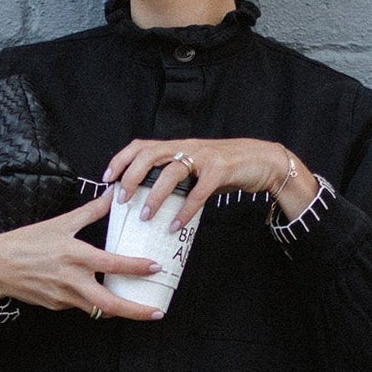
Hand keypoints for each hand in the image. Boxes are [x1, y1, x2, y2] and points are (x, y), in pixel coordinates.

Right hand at [0, 189, 166, 320]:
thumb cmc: (27, 241)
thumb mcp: (59, 223)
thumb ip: (90, 212)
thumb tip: (112, 196)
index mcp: (74, 255)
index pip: (112, 264)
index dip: (136, 267)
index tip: (156, 267)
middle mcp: (72, 280)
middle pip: (111, 304)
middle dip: (137, 311)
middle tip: (158, 312)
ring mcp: (64, 297)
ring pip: (99, 309)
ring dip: (119, 308)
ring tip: (137, 305)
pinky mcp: (57, 306)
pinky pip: (81, 305)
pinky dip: (93, 301)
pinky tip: (98, 292)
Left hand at [100, 137, 319, 232]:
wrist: (264, 160)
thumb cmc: (226, 167)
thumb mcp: (195, 168)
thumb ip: (175, 178)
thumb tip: (149, 199)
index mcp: (177, 146)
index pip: (141, 146)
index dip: (121, 160)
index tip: (107, 178)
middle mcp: (187, 147)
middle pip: (150, 154)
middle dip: (131, 176)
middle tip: (121, 199)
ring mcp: (204, 157)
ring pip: (172, 171)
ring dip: (155, 195)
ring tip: (145, 216)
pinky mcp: (221, 170)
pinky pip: (199, 191)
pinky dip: (186, 209)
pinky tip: (176, 225)